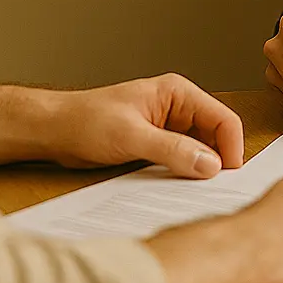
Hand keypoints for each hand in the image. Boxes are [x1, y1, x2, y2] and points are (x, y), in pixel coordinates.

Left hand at [0, 74, 242, 177]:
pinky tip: (178, 187)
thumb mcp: (131, 137)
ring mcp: (168, 126)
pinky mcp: (156, 144)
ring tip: (195, 189)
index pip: (222, 119)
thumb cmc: (85, 121)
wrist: (53, 131)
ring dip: (200, 169)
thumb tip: (211, 165)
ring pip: (200, 150)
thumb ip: (173, 150)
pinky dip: (184, 173)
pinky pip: (182, 159)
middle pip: (215, 135)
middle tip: (213, 189)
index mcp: (177, 93)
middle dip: (217, 161)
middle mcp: (177, 107)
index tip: (227, 177)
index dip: (230, 148)